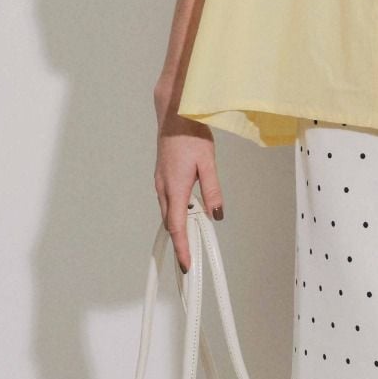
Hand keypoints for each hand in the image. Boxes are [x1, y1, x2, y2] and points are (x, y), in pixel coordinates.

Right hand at [154, 105, 222, 274]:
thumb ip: (212, 190)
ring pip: (168, 212)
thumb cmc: (190, 134)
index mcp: (175, 187)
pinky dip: (176, 213)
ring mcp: (161, 182)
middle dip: (180, 243)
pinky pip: (168, 202)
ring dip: (178, 228)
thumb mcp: (208, 163)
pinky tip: (188, 214)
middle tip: (189, 260)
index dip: (182, 247)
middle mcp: (164, 187)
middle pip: (171, 223)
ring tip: (191, 242)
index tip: (186, 265)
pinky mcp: (163, 177)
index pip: (177, 226)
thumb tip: (216, 215)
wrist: (174, 114)